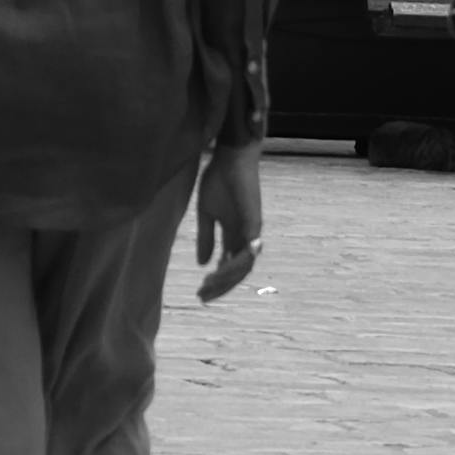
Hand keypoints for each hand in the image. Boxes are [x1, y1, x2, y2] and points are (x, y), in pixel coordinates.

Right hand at [195, 135, 264, 302]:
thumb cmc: (219, 179)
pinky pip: (246, 253)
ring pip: (243, 267)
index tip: (201, 293)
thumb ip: (206, 237)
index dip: (216, 281)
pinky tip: (218, 272)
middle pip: (237, 271)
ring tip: (207, 286)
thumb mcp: (206, 212)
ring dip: (225, 280)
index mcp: (234, 233)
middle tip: (202, 296)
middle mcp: (246, 236)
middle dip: (220, 286)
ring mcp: (251, 232)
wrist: (231, 157)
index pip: (228, 265)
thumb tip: (202, 264)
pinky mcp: (253, 225)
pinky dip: (233, 265)